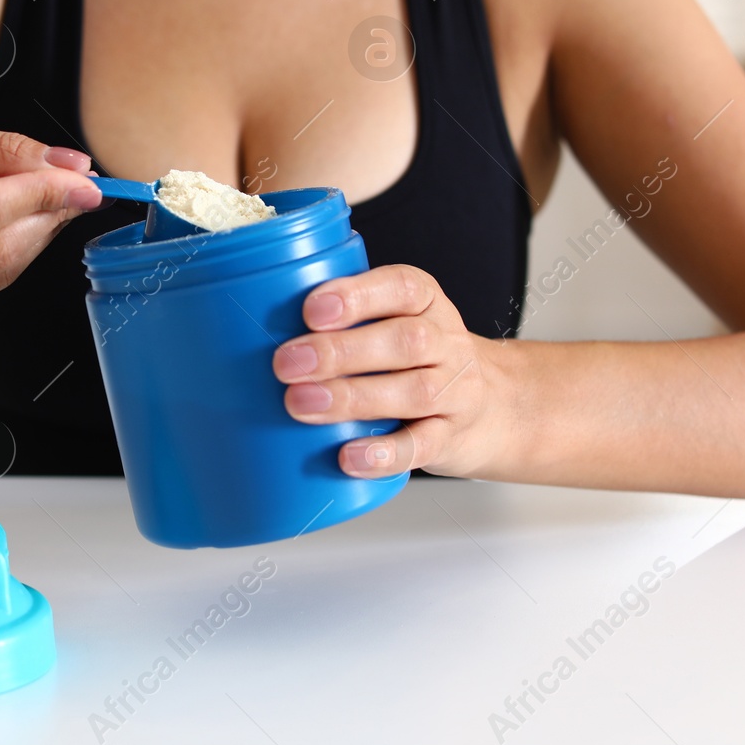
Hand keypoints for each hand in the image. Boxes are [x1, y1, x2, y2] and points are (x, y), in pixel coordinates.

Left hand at [271, 265, 491, 477]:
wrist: (494, 406)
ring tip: (300, 404)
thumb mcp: (395, 322)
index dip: (358, 296)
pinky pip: (422, 446)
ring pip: (413, 392)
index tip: (311, 309)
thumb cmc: (419, 358)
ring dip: (353, 398)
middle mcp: (445, 343)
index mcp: (425, 303)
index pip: (403, 287)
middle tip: (287, 363)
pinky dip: (384, 452)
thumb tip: (249, 326)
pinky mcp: (450, 438)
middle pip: (404, 341)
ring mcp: (454, 392)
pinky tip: (348, 456)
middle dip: (341, 351)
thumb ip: (345, 319)